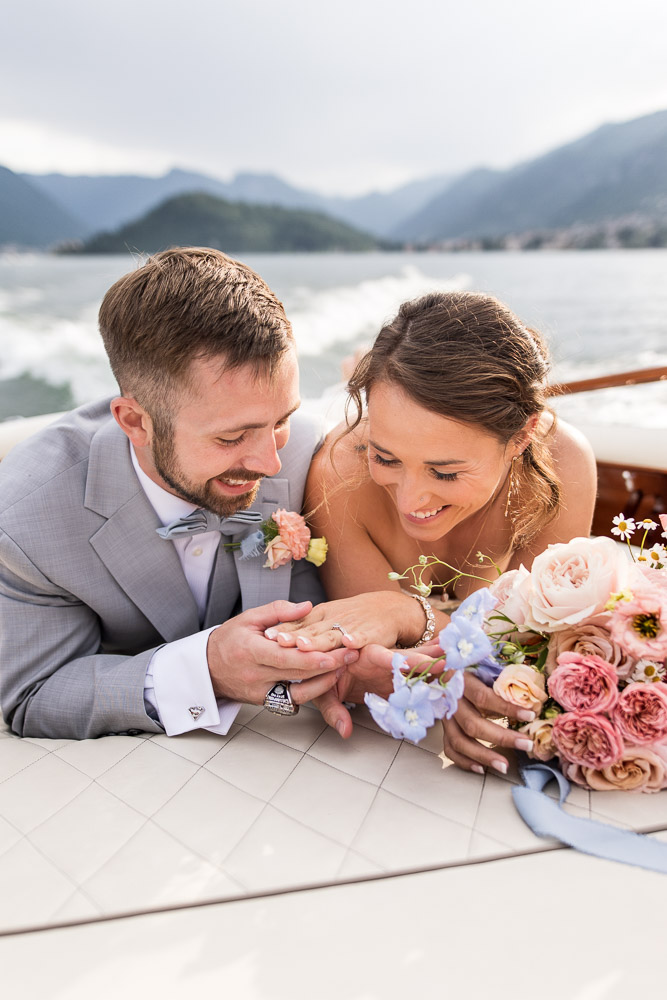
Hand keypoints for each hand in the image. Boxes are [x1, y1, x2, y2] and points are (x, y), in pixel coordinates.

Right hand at [207, 600, 357, 710]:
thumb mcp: (249, 617)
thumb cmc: (229, 639)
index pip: (285, 657)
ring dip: (324, 683)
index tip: (336, 652)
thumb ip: (279, 611)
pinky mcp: (264, 702)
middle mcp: (255, 675)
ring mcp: (260, 692)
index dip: (313, 658)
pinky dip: (310, 692)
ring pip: (298, 693)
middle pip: (297, 675)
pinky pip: (292, 701)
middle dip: (328, 667)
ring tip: (343, 668)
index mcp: (250, 651)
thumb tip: (307, 606)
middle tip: (352, 655)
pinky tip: (325, 680)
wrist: (206, 668)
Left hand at [263, 592, 425, 651]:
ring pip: (332, 636)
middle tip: (278, 641)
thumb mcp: (326, 620)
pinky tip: (350, 642)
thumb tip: (276, 642)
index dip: (283, 629)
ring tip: (304, 645)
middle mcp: (332, 620)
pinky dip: (357, 639)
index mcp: (320, 617)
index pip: (297, 624)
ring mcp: (351, 626)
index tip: (267, 636)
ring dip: (317, 641)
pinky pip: (363, 637)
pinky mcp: (371, 634)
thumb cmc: (352, 619)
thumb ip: (304, 630)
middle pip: (310, 631)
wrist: (388, 609)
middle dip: (293, 637)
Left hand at [313, 643, 443, 738]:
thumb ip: (333, 710)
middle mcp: (380, 658)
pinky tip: (451, 669)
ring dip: (436, 661)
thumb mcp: (322, 694)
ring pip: (416, 663)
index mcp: (362, 655)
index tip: (424, 663)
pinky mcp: (394, 677)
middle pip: (408, 657)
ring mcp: (389, 667)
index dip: (405, 660)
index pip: (385, 656)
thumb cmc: (320, 678)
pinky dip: (432, 672)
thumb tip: (346, 730)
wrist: (320, 671)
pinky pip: (415, 674)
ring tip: (457, 660)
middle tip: (452, 660)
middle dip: (430, 659)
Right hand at [441, 672, 535, 774]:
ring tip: (504, 766)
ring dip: (483, 756)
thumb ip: (501, 676)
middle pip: (472, 724)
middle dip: (501, 737)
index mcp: (459, 679)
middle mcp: (449, 700)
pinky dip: (464, 761)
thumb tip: (531, 692)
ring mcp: (444, 716)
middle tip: (526, 744)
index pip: (483, 697)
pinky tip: (481, 769)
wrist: (438, 666)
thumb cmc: (467, 665)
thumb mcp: (481, 663)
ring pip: (459, 741)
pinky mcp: (443, 728)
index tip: (530, 715)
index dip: (507, 708)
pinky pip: (450, 749)